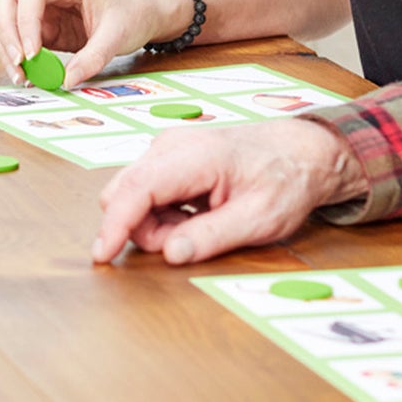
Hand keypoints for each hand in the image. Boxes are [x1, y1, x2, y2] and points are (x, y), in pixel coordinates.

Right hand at [0, 0, 185, 86]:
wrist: (142, 13)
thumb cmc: (132, 13)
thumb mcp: (118, 36)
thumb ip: (93, 57)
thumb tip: (66, 80)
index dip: (25, 22)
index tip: (31, 54)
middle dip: (6, 32)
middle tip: (19, 65)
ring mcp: (42, 5)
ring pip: (5, 17)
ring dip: (7, 47)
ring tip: (23, 77)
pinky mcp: (42, 24)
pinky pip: (18, 37)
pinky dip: (17, 56)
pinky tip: (28, 75)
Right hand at [92, 119, 368, 264]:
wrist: (300, 152)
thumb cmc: (284, 180)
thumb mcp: (261, 218)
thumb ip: (214, 236)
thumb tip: (171, 253)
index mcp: (196, 156)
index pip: (138, 189)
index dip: (114, 225)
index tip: (102, 256)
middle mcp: (171, 145)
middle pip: (124, 193)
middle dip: (144, 228)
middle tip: (191, 240)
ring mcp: (167, 148)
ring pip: (132, 195)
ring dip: (156, 223)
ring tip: (202, 224)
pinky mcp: (167, 157)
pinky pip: (145, 192)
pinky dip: (163, 213)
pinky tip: (196, 214)